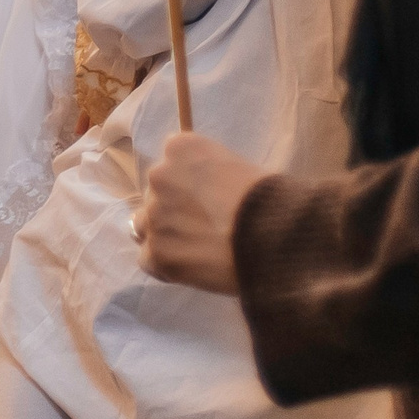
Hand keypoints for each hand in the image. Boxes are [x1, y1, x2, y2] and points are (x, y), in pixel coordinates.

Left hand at [136, 130, 261, 294]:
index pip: (170, 162)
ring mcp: (154, 214)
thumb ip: (211, 174)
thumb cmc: (272, 200)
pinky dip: (165, 266)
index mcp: (181, 148)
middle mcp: (159, 175)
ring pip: (144, 225)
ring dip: (162, 236)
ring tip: (194, 250)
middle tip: (203, 228)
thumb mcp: (241, 168)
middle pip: (155, 194)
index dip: (187, 184)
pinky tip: (191, 269)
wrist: (274, 239)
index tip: (206, 198)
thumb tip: (205, 192)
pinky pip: (148, 259)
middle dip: (173, 209)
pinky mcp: (156, 252)